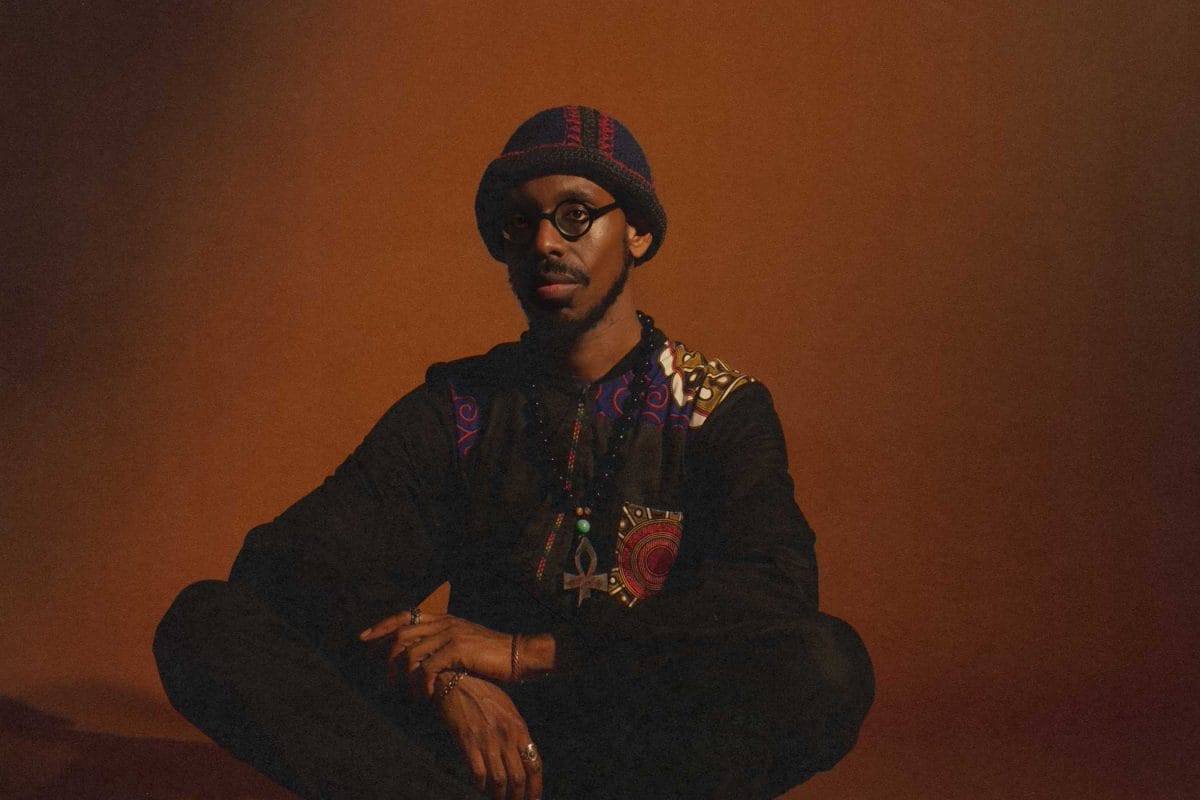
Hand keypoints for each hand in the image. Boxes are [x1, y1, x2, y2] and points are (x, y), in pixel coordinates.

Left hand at [360, 612, 513, 697]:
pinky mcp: (457, 650)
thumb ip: (443, 645)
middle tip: (382, 679)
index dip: (382, 626)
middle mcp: (444, 622)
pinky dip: (419, 684)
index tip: (364, 638)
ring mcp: (450, 634)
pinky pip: (427, 667)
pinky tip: (422, 697)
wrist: (519, 654)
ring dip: (401, 676)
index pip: (405, 616)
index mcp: (444, 618)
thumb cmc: (493, 655)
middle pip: (401, 633)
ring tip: (402, 693)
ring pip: (410, 652)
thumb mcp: (465, 643)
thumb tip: (419, 658)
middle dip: (384, 656)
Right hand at [435, 674, 543, 799]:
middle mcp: (506, 735)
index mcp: (519, 728)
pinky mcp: (468, 741)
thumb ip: (517, 732)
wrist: (457, 683)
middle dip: (518, 797)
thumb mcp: (508, 709)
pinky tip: (480, 786)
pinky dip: (480, 784)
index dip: (536, 787)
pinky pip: (478, 772)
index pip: (535, 764)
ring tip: (498, 799)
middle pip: (519, 777)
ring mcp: (487, 739)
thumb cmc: (483, 695)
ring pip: (500, 780)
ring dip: (500, 795)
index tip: (534, 799)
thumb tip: (524, 755)